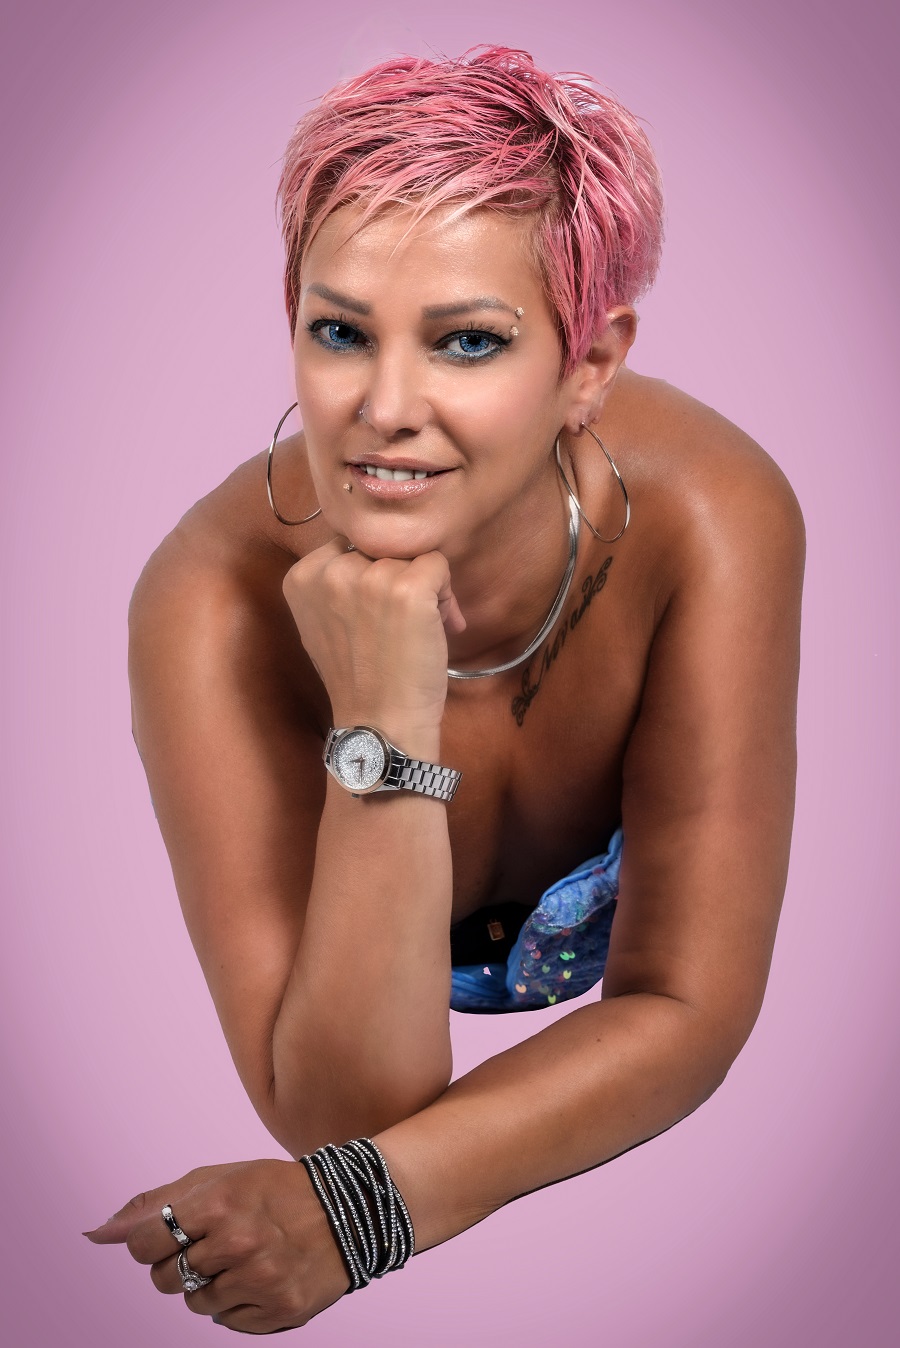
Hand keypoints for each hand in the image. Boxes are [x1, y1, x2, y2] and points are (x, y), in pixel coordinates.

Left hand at [83, 1159, 350, 1333]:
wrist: (348, 1209)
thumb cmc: (271, 1190)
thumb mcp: (217, 1179)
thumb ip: (154, 1204)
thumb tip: (96, 1233)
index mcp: (219, 1203)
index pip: (144, 1244)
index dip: (151, 1243)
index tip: (173, 1236)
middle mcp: (238, 1243)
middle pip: (165, 1280)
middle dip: (180, 1265)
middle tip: (214, 1245)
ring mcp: (259, 1281)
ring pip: (195, 1304)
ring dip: (210, 1285)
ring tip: (242, 1259)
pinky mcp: (278, 1311)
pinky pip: (227, 1322)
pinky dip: (237, 1304)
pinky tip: (260, 1278)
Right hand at [282, 535, 466, 734]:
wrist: (380, 723)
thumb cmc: (358, 680)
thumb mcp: (323, 624)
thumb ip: (334, 586)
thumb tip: (375, 555)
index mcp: (301, 577)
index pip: (349, 545)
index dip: (370, 574)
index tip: (377, 610)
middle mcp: (330, 572)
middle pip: (381, 549)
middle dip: (397, 578)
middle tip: (402, 623)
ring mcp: (369, 579)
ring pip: (411, 557)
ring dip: (425, 588)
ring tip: (422, 630)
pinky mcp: (408, 590)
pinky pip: (438, 564)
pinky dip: (446, 593)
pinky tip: (440, 626)